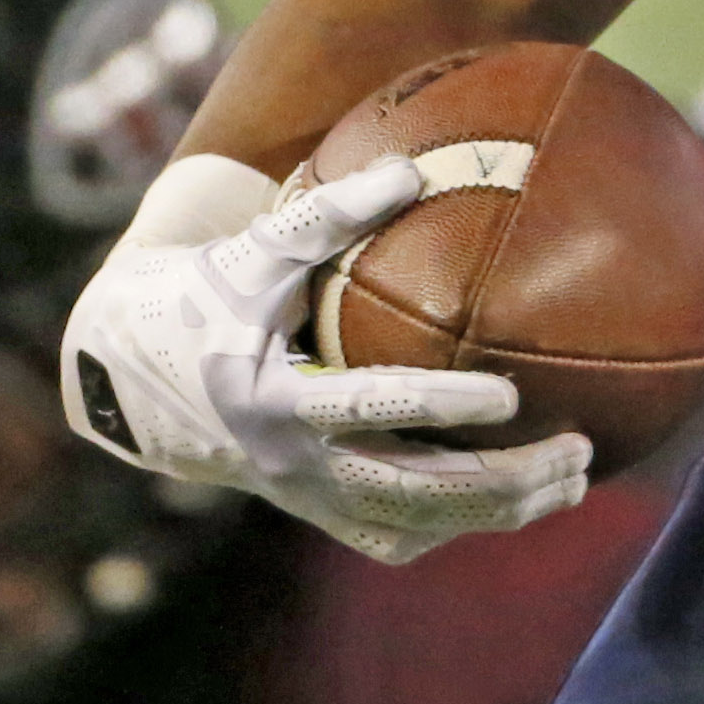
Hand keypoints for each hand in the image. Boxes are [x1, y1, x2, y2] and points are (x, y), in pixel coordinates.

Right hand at [62, 152, 591, 564]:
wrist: (126, 373)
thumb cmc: (203, 292)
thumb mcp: (255, 249)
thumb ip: (328, 213)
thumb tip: (411, 168)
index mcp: (272, 400)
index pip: (369, 411)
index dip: (439, 409)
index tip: (510, 396)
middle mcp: (290, 463)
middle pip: (411, 492)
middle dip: (500, 483)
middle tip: (577, 449)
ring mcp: (303, 498)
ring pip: (415, 525)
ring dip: (499, 512)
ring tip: (576, 477)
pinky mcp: (313, 512)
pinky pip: (394, 535)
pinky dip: (457, 524)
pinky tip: (518, 499)